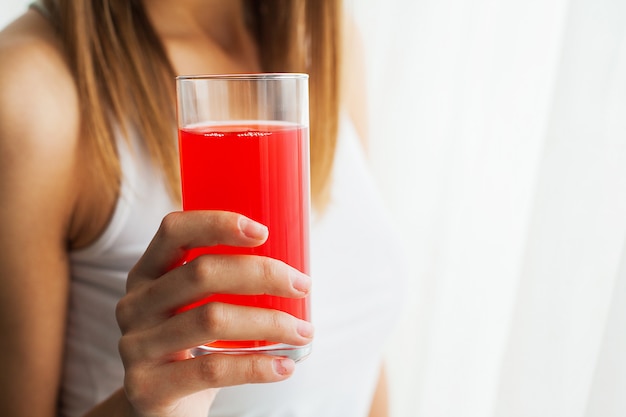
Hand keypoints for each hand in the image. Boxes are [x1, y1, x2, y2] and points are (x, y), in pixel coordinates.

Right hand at [115, 211, 312, 416]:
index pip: (174, 231)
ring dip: (270, 322)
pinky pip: (212, 369)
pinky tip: (284, 366)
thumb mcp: (195, 308)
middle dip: (262, 274)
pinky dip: (257, 366)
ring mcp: (136, 346)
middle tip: (302, 285)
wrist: (161, 411)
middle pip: (201, 272)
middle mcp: (135, 304)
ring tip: (303, 331)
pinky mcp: (147, 386)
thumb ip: (223, 284)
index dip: (217, 223)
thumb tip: (292, 267)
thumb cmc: (192, 349)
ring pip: (212, 319)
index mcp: (147, 274)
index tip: (263, 231)